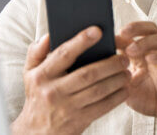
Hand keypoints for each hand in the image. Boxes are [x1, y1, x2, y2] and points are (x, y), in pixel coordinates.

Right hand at [11, 26, 130, 134]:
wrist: (35, 132)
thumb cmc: (37, 96)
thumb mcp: (29, 74)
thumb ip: (37, 52)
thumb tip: (50, 34)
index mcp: (42, 76)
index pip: (64, 54)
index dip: (81, 41)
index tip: (98, 31)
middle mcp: (53, 91)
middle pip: (88, 74)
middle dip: (110, 64)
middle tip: (124, 58)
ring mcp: (67, 108)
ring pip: (98, 90)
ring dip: (117, 80)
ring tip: (127, 72)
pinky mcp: (79, 121)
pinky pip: (103, 107)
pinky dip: (117, 97)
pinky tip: (125, 89)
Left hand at [117, 22, 156, 126]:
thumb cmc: (149, 98)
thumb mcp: (126, 87)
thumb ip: (116, 75)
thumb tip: (99, 65)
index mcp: (141, 54)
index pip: (134, 35)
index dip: (122, 34)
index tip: (108, 37)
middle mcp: (155, 52)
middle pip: (149, 29)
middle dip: (136, 27)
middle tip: (123, 33)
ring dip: (145, 42)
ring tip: (132, 50)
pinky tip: (150, 59)